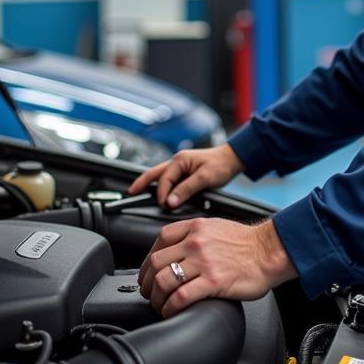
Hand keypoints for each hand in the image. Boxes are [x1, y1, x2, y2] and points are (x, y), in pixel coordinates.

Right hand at [128, 144, 244, 208]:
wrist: (233, 159)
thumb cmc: (221, 165)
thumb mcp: (205, 178)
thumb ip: (187, 189)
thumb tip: (171, 201)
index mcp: (180, 160)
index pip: (164, 178)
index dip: (162, 193)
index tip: (163, 204)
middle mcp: (177, 162)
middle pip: (154, 173)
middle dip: (141, 182)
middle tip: (130, 192)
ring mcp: (180, 166)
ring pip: (159, 176)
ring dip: (149, 184)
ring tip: (137, 192)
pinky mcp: (184, 172)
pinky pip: (168, 179)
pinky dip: (161, 186)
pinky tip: (158, 193)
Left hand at [137, 217, 295, 316]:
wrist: (270, 252)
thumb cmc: (247, 243)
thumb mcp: (216, 227)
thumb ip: (194, 235)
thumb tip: (176, 250)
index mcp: (196, 227)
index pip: (159, 241)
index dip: (148, 260)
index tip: (148, 272)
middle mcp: (196, 242)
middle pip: (156, 263)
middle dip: (147, 282)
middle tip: (149, 293)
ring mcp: (204, 262)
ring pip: (163, 281)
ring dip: (156, 298)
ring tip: (159, 305)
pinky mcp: (212, 282)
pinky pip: (180, 297)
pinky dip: (170, 307)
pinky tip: (171, 311)